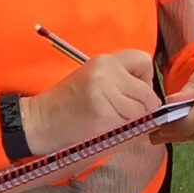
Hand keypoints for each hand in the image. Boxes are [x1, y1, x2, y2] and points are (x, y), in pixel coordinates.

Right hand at [22, 49, 159, 155]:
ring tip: (110, 120)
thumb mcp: (94, 80)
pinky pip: (132, 126)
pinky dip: (125, 132)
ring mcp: (107, 93)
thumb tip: (153, 98)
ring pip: (143, 111)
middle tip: (120, 113)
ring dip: (133, 121)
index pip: (144, 61)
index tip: (133, 92)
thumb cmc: (67, 105)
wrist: (40, 122)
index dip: (144, 80)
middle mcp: (108, 72)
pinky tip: (106, 128)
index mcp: (105, 61)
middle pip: (148, 92)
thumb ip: (121, 81)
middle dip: (142, 107)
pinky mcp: (106, 116)